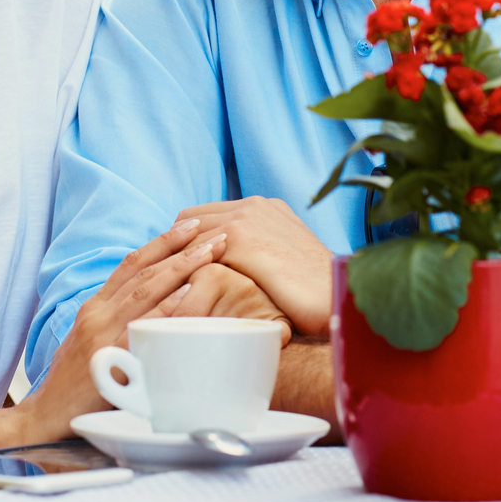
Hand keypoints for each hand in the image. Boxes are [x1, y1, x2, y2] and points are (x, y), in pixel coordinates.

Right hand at [20, 220, 221, 434]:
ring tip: (211, 251)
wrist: (45, 418)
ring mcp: (103, 333)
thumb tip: (159, 304)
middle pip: (143, 271)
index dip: (161, 242)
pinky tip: (192, 292)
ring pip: (146, 290)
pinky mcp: (110, 357)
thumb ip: (118, 321)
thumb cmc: (74, 384)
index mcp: (93, 307)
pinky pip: (145, 325)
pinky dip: (169, 306)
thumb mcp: (92, 342)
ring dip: (182, 267)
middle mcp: (97, 314)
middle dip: (181, 248)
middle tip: (215, 233)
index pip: (130, 264)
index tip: (189, 226)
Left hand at [177, 197, 333, 337]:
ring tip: (164, 291)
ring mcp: (246, 217)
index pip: (207, 215)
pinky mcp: (240, 237)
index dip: (188, 241)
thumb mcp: (286, 262)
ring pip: (187, 234)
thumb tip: (236, 270)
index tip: (178, 267)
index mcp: (266, 207)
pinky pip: (193, 250)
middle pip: (189, 219)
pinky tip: (177, 294)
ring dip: (174, 262)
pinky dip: (182, 271)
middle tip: (165, 280)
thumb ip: (260, 254)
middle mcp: (254, 204)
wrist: (336, 296)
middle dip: (175, 248)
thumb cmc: (316, 294)